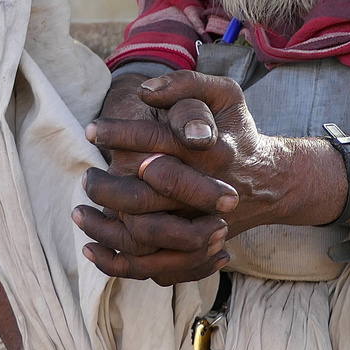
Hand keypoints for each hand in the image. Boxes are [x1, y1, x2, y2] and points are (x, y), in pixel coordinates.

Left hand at [78, 71, 326, 284]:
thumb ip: (187, 84)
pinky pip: (152, 265)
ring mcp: (201, 225)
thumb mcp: (226, 95)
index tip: (92, 129)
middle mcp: (205, 192)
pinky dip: (118, 262)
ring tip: (80, 210)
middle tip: (87, 176)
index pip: (156, 141)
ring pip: (144, 235)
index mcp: (210, 152)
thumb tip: (145, 92)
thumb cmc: (238, 132)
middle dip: (106, 187)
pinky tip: (91, 247)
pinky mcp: (195, 249)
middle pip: (144, 196)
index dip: (118, 134)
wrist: (270, 182)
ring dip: (104, 226)